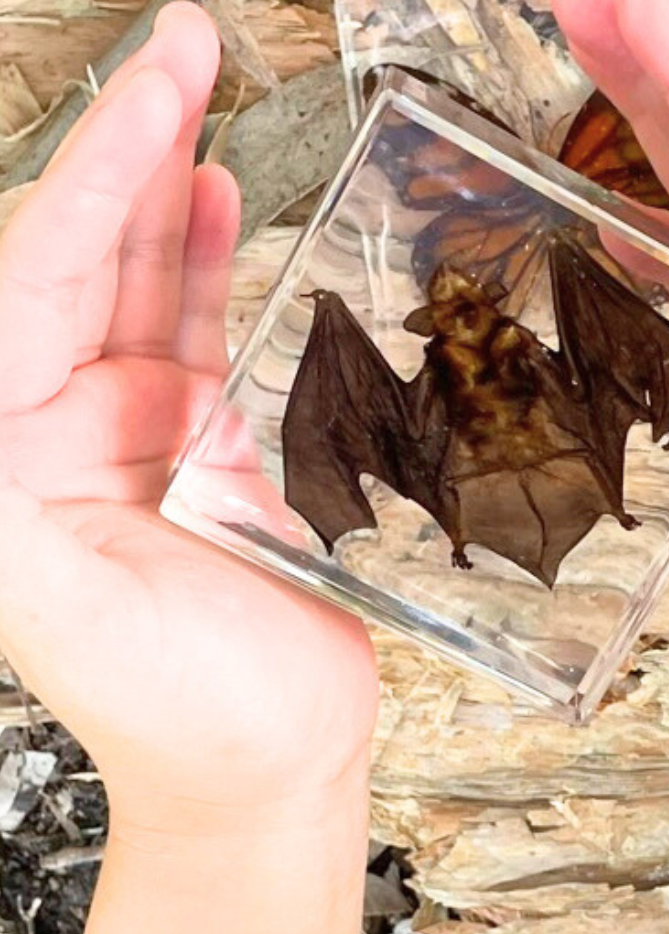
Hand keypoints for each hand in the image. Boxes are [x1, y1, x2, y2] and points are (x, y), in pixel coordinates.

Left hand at [0, 2, 376, 831]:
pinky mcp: (205, 450)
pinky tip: (216, 205)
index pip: (31, 283)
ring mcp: (134, 436)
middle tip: (179, 50)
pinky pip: (195, 332)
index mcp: (6, 457)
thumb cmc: (182, 706)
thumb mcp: (66, 601)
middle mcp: (57, 432)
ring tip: (194, 98)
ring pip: (139, 284)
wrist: (270, 756)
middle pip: (78, 261)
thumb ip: (2, 497)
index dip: (88, 180)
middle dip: (126, 150)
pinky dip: (205, 265)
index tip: (147, 96)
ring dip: (163, 190)